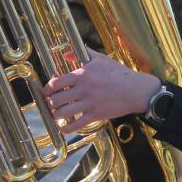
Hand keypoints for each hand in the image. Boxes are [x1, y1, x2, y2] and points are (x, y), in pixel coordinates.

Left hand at [43, 52, 161, 133]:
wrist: (135, 90)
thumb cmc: (119, 73)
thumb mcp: (101, 59)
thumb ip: (82, 54)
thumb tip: (67, 53)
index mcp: (82, 74)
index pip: (56, 83)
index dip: (47, 89)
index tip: (46, 92)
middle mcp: (83, 89)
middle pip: (56, 99)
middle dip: (50, 103)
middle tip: (49, 104)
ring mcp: (89, 103)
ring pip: (63, 113)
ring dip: (55, 115)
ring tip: (55, 115)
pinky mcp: (96, 115)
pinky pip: (76, 125)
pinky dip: (66, 128)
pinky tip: (63, 128)